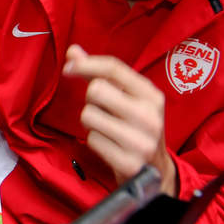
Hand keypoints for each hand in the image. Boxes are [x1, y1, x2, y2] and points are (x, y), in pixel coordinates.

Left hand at [62, 45, 176, 193]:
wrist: (155, 171)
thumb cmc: (135, 127)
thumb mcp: (127, 99)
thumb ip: (101, 74)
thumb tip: (73, 51)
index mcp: (152, 96)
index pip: (113, 68)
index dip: (85, 64)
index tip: (68, 68)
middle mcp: (149, 116)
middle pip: (96, 90)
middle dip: (91, 99)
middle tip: (103, 111)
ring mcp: (140, 141)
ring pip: (88, 115)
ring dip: (90, 122)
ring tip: (108, 130)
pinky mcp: (128, 162)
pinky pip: (91, 140)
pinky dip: (94, 141)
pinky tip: (110, 146)